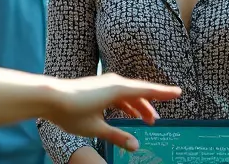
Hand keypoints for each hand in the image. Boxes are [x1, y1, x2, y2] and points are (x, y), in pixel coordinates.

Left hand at [45, 73, 180, 152]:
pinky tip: (127, 113)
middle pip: (139, 92)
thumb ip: (117, 136)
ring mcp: (105, 84)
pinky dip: (126, 104)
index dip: (163, 93)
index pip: (146, 91)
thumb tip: (136, 146)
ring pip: (128, 94)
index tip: (179, 92)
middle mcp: (114, 82)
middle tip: (158, 120)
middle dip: (150, 105)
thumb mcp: (96, 128)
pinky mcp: (97, 87)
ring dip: (138, 105)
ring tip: (146, 120)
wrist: (49, 96)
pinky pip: (119, 94)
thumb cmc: (72, 111)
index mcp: (118, 89)